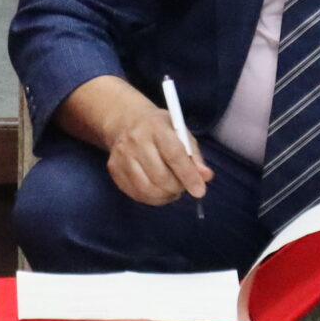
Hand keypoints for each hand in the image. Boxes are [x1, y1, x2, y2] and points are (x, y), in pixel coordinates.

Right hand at [75, 80, 209, 206]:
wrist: (126, 122)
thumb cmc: (160, 130)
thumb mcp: (181, 134)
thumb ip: (195, 157)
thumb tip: (206, 177)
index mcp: (156, 127)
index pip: (174, 155)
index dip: (188, 176)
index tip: (199, 191)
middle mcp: (136, 140)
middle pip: (160, 176)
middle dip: (176, 188)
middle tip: (183, 187)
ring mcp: (122, 155)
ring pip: (147, 189)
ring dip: (165, 196)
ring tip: (172, 190)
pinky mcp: (114, 168)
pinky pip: (136, 194)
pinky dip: (152, 198)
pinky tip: (158, 191)